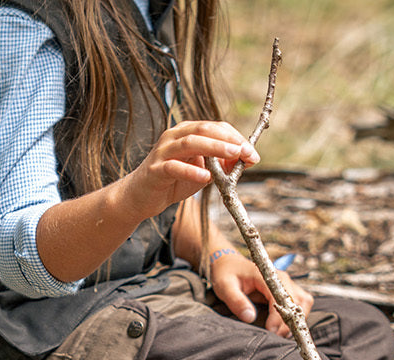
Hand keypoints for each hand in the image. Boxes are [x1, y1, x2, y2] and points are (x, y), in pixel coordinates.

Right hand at [116, 121, 259, 221]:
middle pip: (204, 130)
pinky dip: (191, 171)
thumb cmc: (173, 181)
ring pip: (190, 143)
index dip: (236, 137)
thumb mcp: (202, 172)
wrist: (141, 197)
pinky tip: (206, 177)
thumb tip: (246, 160)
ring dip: (215, 148)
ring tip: (233, 155)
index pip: (215, 127)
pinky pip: (174, 167)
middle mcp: (174, 137)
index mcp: (186, 132)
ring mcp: (163, 152)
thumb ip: (221, 165)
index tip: (252, 153)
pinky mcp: (155, 170)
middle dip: (229, 140)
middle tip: (247, 152)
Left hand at [210, 251, 314, 336]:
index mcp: (267, 275)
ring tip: (281, 333)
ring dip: (297, 319)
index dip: (279, 316)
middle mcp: (281, 278)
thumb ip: (237, 302)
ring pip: (304, 302)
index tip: (271, 330)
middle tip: (276, 335)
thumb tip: (250, 317)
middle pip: (298, 301)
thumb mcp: (225, 287)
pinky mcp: (287, 290)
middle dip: (290, 321)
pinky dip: (297, 316)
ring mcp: (286, 284)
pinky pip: (301, 303)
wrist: (228, 264)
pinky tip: (284, 327)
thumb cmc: (226, 274)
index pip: (281, 297)